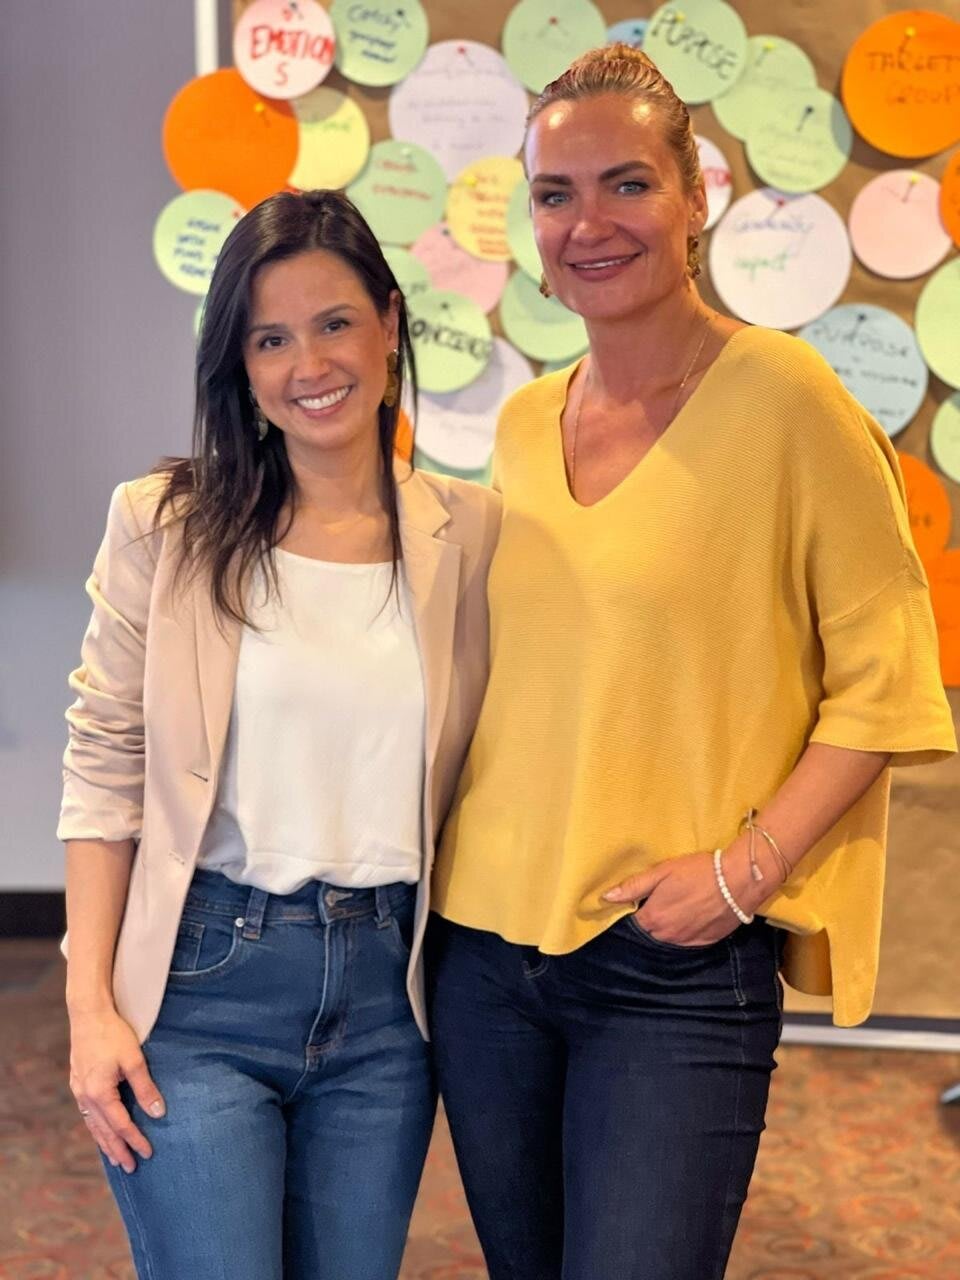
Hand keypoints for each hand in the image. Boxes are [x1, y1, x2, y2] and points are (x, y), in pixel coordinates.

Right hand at [69, 1005, 164, 1172]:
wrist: (88, 1014)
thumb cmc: (113, 1034)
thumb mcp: (134, 1060)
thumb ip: (145, 1088)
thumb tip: (158, 1113)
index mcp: (99, 1093)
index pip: (120, 1125)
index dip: (135, 1140)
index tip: (148, 1153)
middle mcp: (85, 1097)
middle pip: (103, 1131)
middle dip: (118, 1150)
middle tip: (130, 1168)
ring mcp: (79, 1091)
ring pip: (93, 1125)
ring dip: (105, 1143)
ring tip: (115, 1158)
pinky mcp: (78, 1083)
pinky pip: (88, 1114)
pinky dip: (96, 1128)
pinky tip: (101, 1131)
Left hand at [602, 848, 744, 946]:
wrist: (739, 881)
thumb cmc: (698, 872)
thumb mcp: (662, 872)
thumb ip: (634, 886)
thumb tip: (607, 897)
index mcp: (654, 918)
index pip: (633, 923)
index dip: (635, 911)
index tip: (640, 901)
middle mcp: (668, 935)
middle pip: (651, 932)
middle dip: (651, 920)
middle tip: (662, 901)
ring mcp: (688, 941)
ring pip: (670, 938)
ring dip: (669, 926)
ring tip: (679, 907)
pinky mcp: (706, 942)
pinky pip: (688, 940)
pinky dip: (687, 930)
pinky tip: (693, 915)